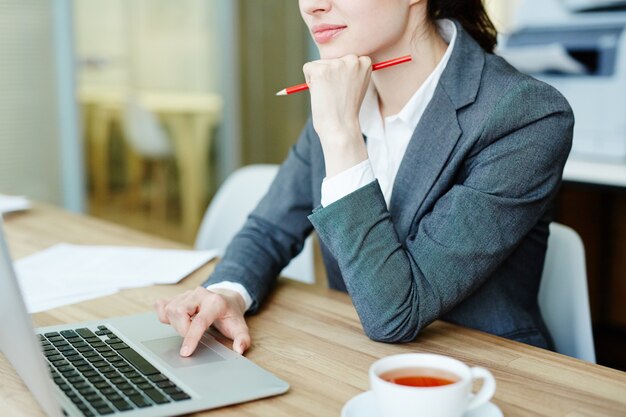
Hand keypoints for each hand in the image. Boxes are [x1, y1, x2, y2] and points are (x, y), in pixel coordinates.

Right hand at [155, 287, 250, 356]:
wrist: (225, 299)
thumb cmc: (230, 315)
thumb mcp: (240, 327)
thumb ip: (243, 339)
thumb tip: (239, 349)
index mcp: (215, 302)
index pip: (199, 321)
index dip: (191, 338)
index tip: (186, 353)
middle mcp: (200, 294)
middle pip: (179, 312)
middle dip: (182, 330)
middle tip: (192, 337)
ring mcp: (187, 294)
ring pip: (170, 310)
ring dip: (175, 325)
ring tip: (187, 328)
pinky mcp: (177, 296)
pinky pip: (161, 306)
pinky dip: (164, 316)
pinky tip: (174, 321)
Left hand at [303, 55, 370, 176]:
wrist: (340, 126)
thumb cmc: (346, 110)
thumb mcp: (356, 85)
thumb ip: (350, 70)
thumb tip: (332, 59)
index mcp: (365, 62)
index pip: (346, 57)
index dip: (341, 74)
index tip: (343, 88)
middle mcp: (352, 59)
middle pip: (332, 58)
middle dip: (329, 73)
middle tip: (335, 93)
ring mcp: (336, 64)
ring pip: (319, 63)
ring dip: (319, 78)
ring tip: (329, 94)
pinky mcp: (321, 70)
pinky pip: (308, 68)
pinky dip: (308, 81)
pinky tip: (320, 93)